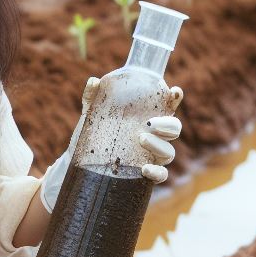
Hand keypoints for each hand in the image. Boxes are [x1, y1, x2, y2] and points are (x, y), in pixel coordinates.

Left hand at [40, 80, 184, 207]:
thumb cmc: (93, 133)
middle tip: (148, 124)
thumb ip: (92, 97)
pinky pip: (161, 175)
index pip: (167, 106)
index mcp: (147, 118)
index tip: (174, 92)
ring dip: (159, 146)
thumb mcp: (91, 114)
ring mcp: (152, 157)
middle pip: (174, 129)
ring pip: (169, 152)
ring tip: (141, 139)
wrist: (80, 163)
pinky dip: (157, 172)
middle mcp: (154, 137)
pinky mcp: (146, 175)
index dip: (175, 99)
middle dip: (167, 125)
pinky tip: (145, 169)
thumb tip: (94, 81)